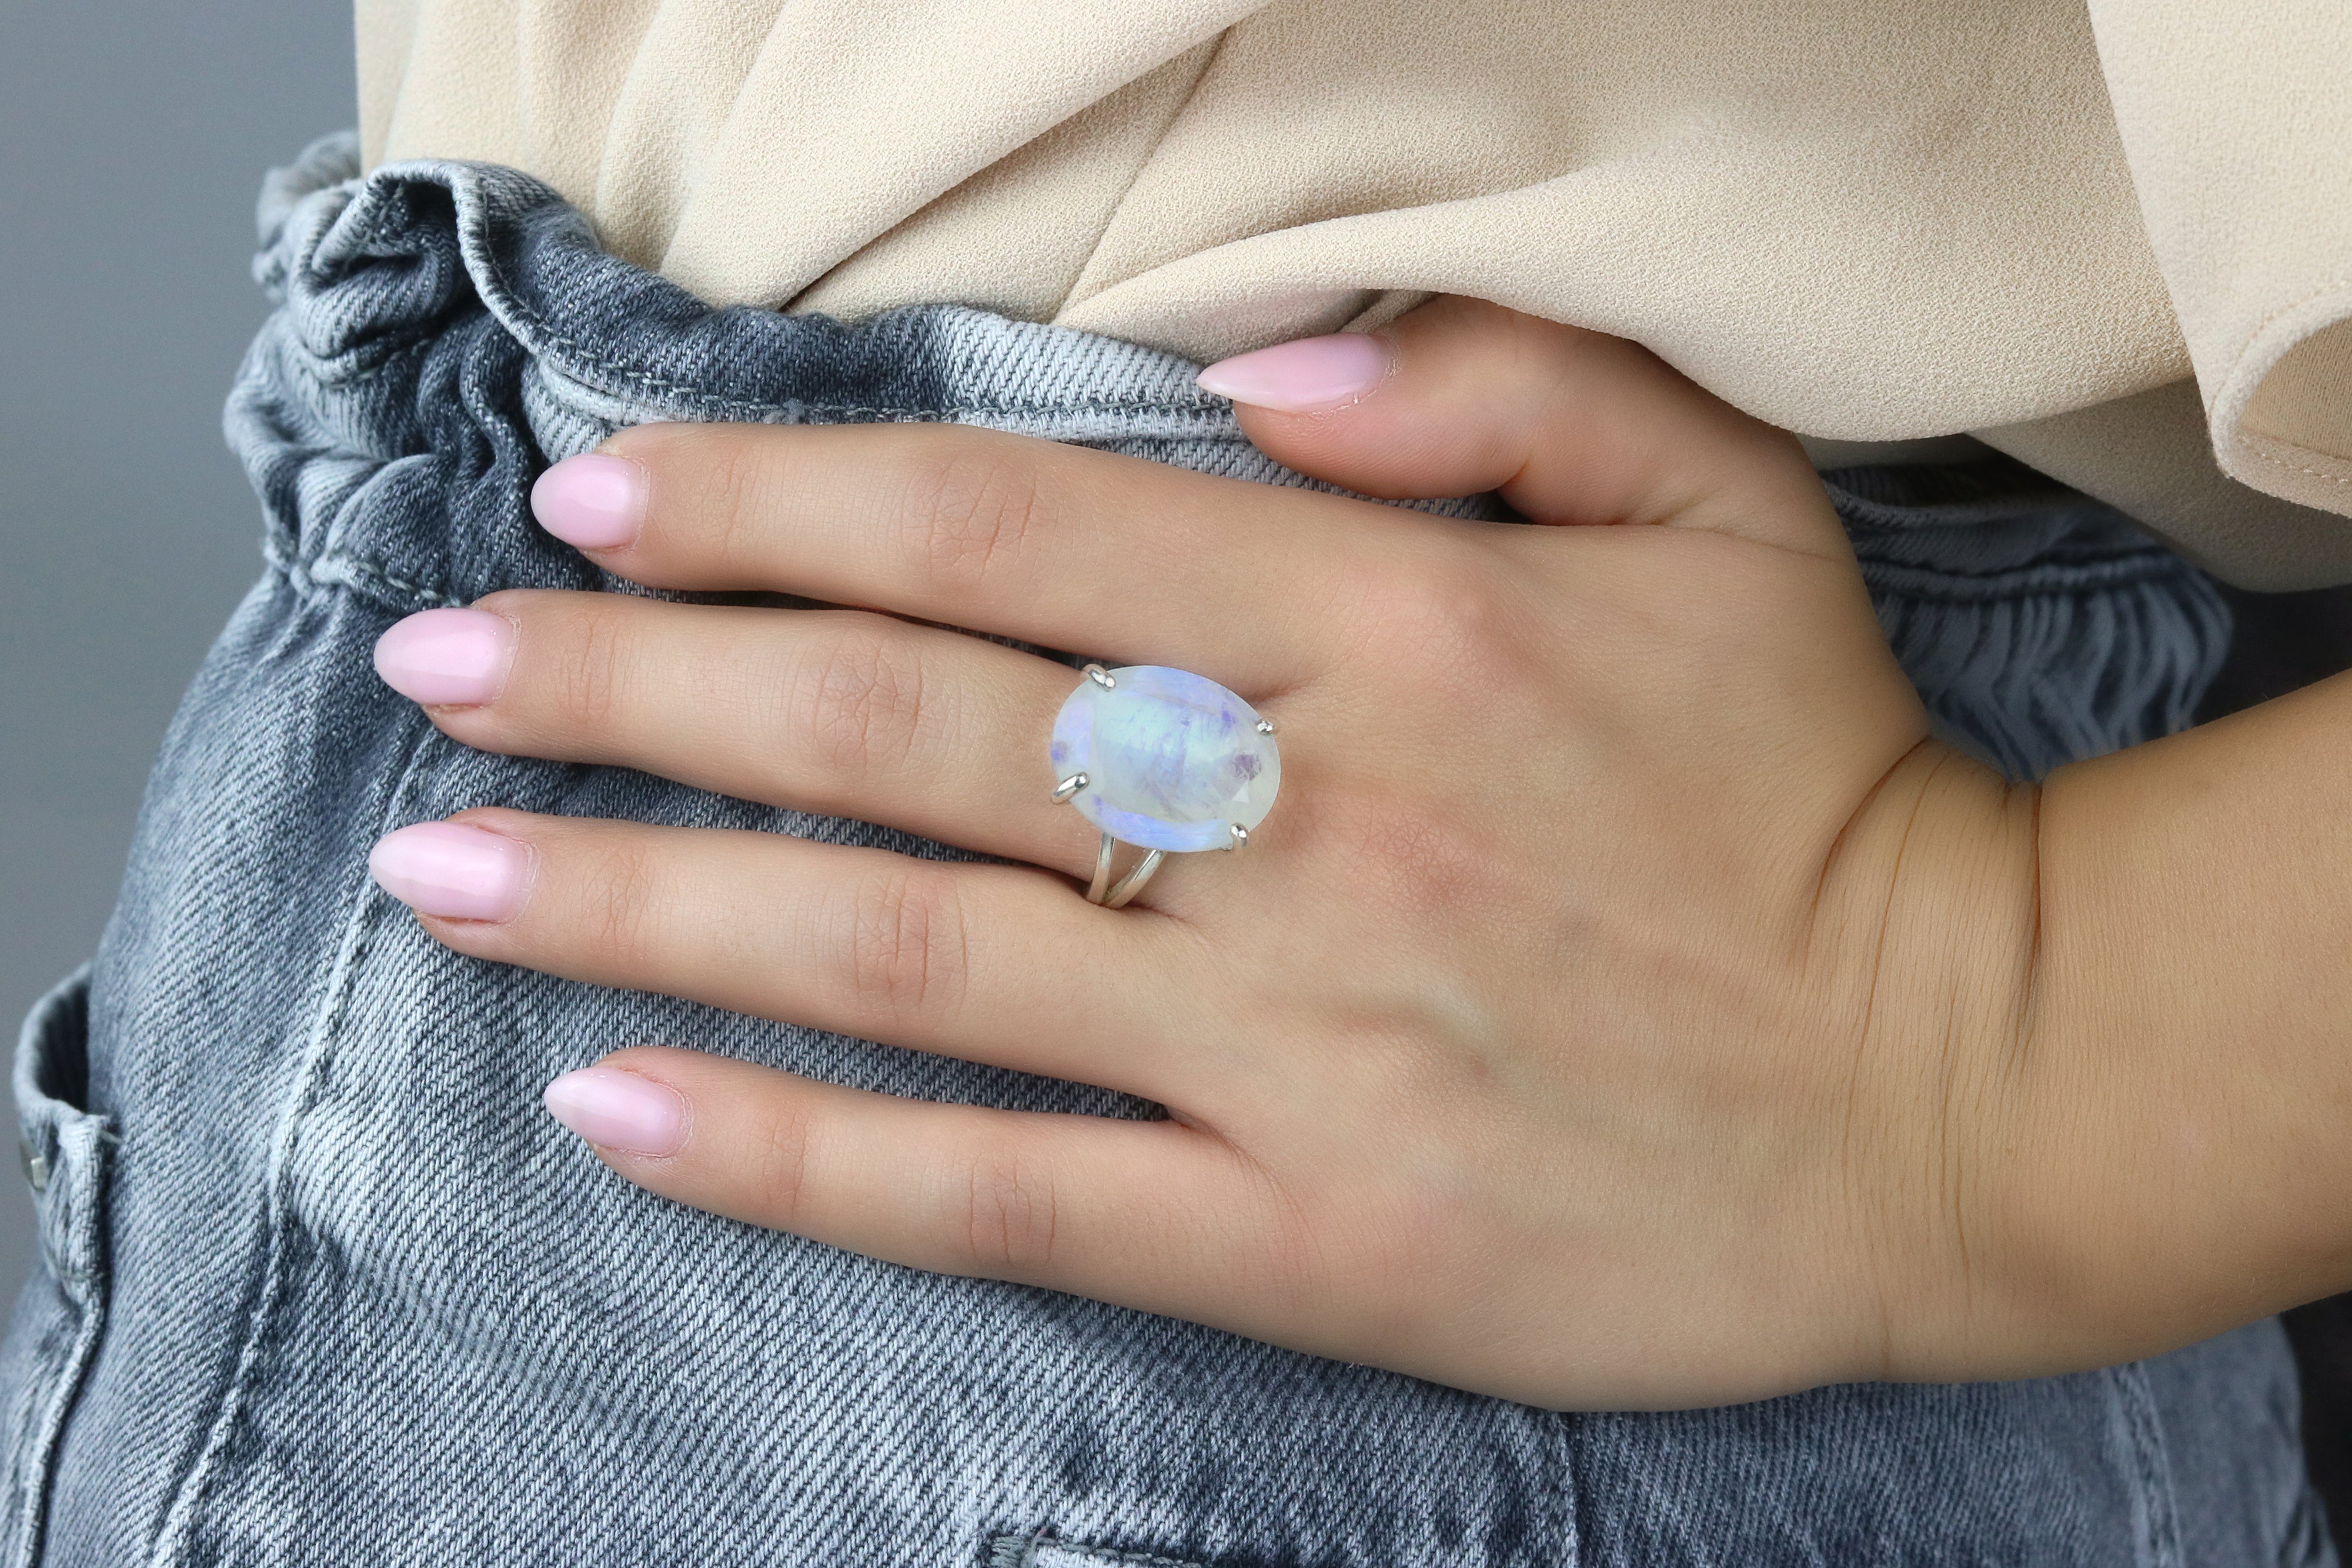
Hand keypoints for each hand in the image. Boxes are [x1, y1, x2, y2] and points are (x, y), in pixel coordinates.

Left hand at [364, 299, 2082, 1408]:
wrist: (1968, 1088)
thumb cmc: (1823, 787)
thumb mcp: (1718, 507)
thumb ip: (1490, 384)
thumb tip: (1245, 374)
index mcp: (1388, 631)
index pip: (1004, 545)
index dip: (777, 513)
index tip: (601, 504)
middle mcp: (1308, 826)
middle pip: (901, 734)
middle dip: (641, 684)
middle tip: (441, 667)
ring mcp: (1296, 1045)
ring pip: (909, 955)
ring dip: (652, 900)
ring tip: (446, 869)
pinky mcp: (1313, 1235)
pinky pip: (1010, 1193)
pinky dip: (805, 1159)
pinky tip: (623, 1111)